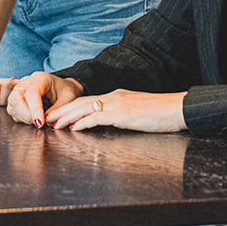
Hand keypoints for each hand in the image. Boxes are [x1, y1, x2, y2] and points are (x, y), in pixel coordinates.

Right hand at [7, 72, 83, 123]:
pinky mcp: (16, 101)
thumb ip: (58, 110)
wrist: (63, 90)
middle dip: (26, 114)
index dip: (35, 110)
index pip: (32, 93)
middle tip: (40, 123)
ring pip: (12, 106)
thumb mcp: (69, 99)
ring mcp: (19, 91)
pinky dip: (22, 119)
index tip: (40, 123)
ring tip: (39, 120)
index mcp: (40, 78)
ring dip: (24, 118)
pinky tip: (34, 119)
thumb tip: (46, 121)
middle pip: (15, 98)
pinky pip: (13, 112)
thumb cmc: (65, 92)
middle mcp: (26, 83)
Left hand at [39, 88, 187, 133]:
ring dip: (67, 116)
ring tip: (53, 124)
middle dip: (62, 111)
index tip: (58, 115)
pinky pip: (97, 117)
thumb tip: (107, 126)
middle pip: (81, 102)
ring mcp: (118, 104)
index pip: (88, 101)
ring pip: (84, 108)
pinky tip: (73, 128)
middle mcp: (114, 97)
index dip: (71, 108)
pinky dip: (83, 122)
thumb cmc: (161, 115)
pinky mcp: (123, 113)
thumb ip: (120, 117)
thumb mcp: (136, 115)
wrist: (178, 109)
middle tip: (47, 119)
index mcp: (117, 97)